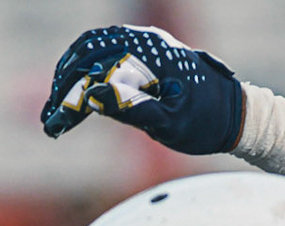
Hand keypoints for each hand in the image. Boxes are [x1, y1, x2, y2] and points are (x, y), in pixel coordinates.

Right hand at [40, 25, 244, 154]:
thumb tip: (92, 96)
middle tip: (51, 120)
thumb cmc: (204, 123)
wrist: (234, 114)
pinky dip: (83, 71)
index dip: (70, 95)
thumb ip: (131, 109)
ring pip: (91, 50)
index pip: (96, 67)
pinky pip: (103, 53)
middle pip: (87, 53)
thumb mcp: (169, 124)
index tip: (55, 122)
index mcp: (151, 55)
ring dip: (69, 76)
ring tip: (56, 109)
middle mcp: (145, 42)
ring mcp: (143, 44)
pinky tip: (74, 96)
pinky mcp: (142, 53)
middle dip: (63, 86)